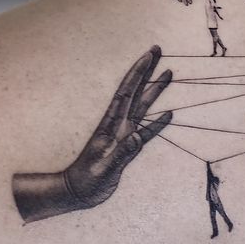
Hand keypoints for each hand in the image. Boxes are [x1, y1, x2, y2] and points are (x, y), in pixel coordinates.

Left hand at [13, 46, 171, 222]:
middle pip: (135, 91)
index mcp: (110, 126)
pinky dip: (157, 123)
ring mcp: (123, 135)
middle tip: (157, 50)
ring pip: (142, 107)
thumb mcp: (103, 168)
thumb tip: (137, 135)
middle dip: (146, 70)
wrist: (77, 193)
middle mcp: (118, 125)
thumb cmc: (86, 182)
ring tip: (167, 74)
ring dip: (154, 90)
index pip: (126, 93)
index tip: (149, 55)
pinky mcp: (128, 148)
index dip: (137, 73)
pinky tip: (167, 114)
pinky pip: (146, 131)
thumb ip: (121, 153)